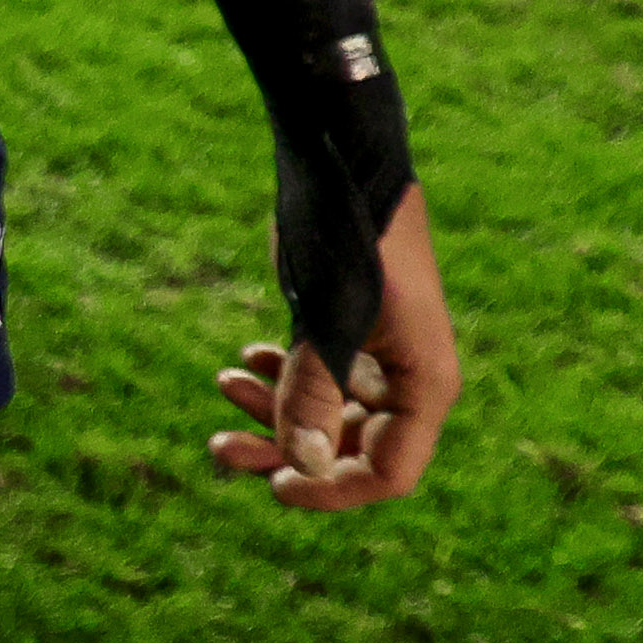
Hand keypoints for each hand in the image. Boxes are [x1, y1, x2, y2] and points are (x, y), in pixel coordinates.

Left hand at [207, 184, 454, 510]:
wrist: (342, 153)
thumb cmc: (348, 233)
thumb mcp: (328, 316)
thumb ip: (312, 391)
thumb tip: (299, 466)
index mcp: (424, 384)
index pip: (388, 472)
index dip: (332, 489)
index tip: (274, 487)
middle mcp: (408, 377)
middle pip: (347, 447)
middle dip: (284, 448)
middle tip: (218, 444)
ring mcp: (378, 351)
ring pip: (324, 409)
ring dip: (272, 409)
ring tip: (222, 384)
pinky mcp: (349, 324)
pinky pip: (316, 373)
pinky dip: (280, 373)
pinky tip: (245, 356)